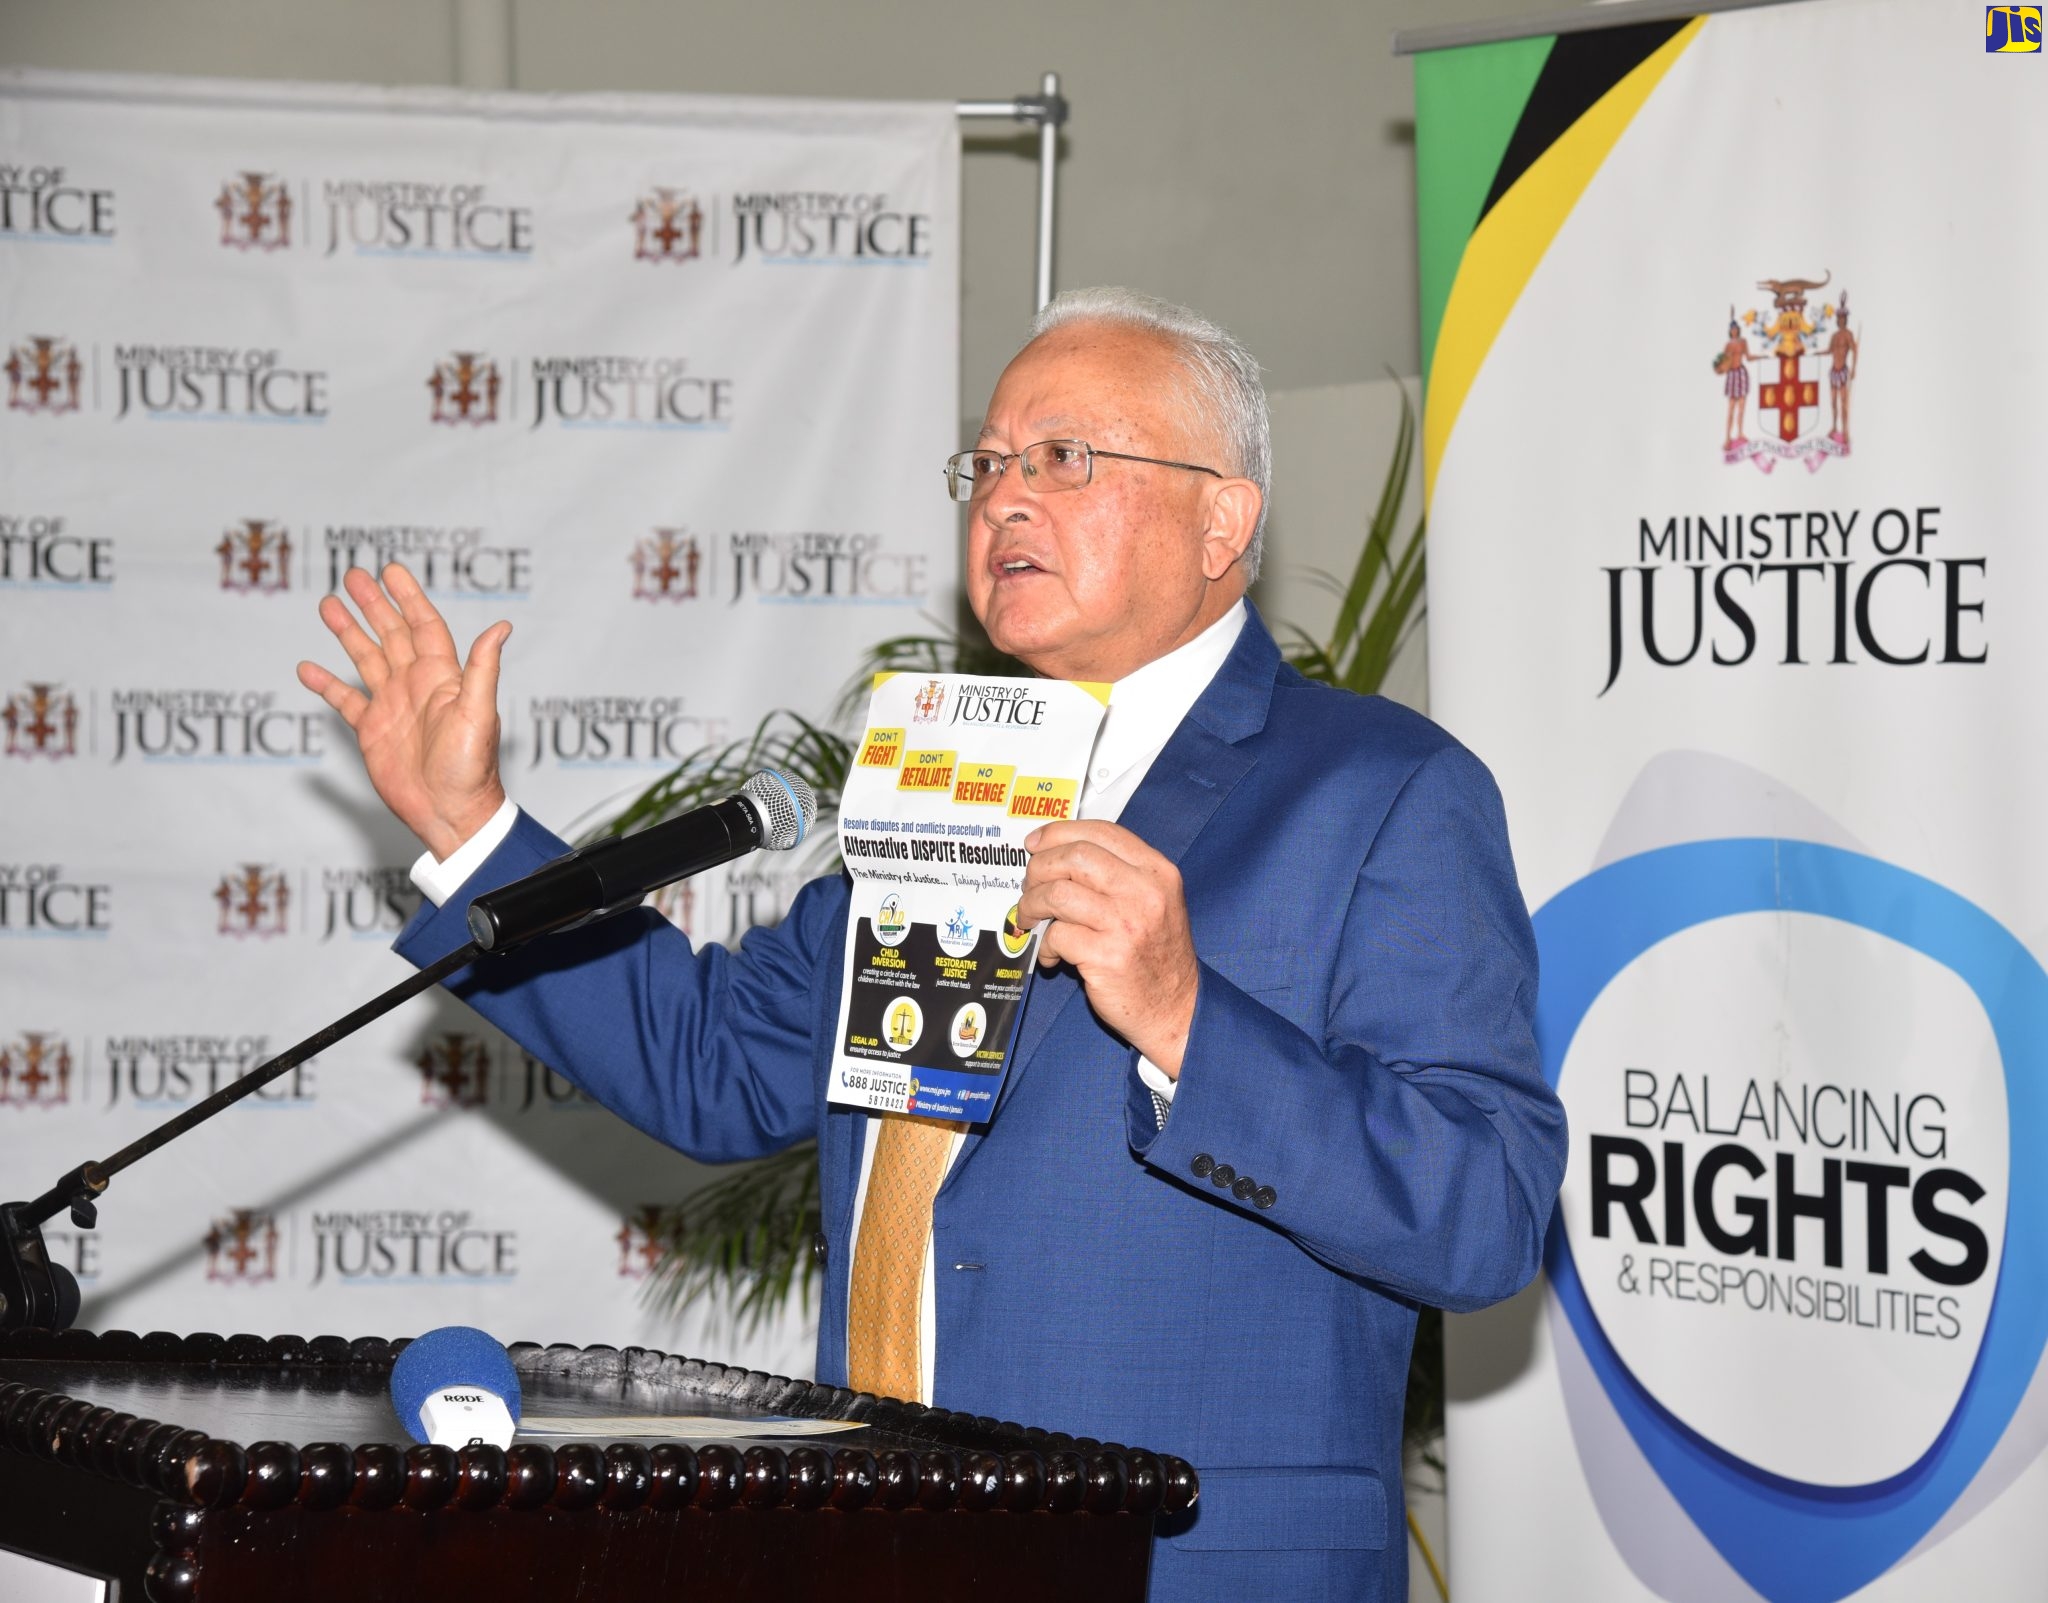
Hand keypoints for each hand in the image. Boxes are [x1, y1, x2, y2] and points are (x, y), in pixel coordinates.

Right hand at [296, 564, 510, 859]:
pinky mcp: (372, 730)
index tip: (390, 570)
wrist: (450, 812)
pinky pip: (345, 700)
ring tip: (327, 604)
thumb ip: (482, 668)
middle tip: (352, 575)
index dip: (407, 597)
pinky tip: (307, 667)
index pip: (423, 625)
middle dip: (373, 604)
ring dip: (348, 632)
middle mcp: (416, 685)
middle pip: (391, 634)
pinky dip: (326, 684)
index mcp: (442, 677)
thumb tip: (503, 626)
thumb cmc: (471, 768)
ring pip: (366, 658)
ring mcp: (392, 706)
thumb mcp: (478, 713)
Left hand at [1016, 820, 1199, 1076]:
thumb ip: (1117, 874)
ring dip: (1032, 905)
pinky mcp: (1107, 957)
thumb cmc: (1158, 955)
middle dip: (1039, 868)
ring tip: (1031, 920)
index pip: (1100, 832)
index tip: (1035, 843)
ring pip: (1057, 894)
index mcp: (1157, 871)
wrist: (1177, 1009)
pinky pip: (1056, 936)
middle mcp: (1145, 893)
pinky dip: (1045, 945)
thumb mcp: (1154, 901)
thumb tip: (1057, 854)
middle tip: (1029, 887)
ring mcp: (1126, 925)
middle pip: (1073, 856)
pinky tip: (1053, 956)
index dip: (1059, 833)